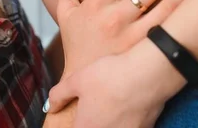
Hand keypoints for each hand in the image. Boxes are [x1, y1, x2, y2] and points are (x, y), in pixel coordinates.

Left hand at [47, 39, 185, 127]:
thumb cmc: (111, 76)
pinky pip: (130, 127)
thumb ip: (59, 95)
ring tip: (112, 104)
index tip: (79, 116)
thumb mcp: (77, 80)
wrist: (147, 74)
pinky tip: (129, 104)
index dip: (76, 123)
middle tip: (96, 107)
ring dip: (110, 121)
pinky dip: (128, 120)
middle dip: (92, 122)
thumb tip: (50, 106)